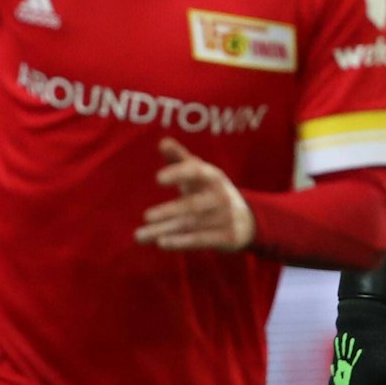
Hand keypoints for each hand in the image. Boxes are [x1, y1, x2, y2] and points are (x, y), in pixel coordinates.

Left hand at [136, 137, 255, 250]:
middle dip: (169, 211)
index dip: (178, 174)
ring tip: (139, 236)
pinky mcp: (228, 237)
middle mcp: (221, 196)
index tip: (158, 178)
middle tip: (146, 216)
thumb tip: (162, 142)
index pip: (196, 171)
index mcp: (213, 176)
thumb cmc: (212, 192)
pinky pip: (201, 239)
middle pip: (192, 205)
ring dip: (164, 230)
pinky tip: (161, 242)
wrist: (247, 220)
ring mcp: (226, 217)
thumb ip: (180, 159)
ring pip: (190, 224)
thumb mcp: (201, 174)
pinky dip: (181, 242)